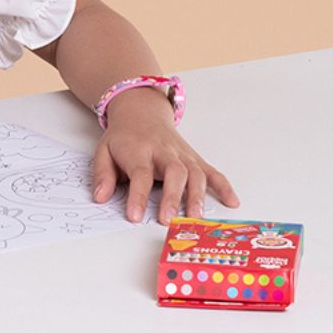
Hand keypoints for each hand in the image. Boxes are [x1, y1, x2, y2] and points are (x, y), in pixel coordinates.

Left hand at [90, 88, 240, 223]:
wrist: (141, 112)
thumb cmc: (124, 138)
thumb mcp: (103, 151)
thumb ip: (102, 175)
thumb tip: (100, 198)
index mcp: (139, 150)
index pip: (140, 173)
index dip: (138, 195)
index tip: (134, 216)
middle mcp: (164, 151)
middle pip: (174, 171)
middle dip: (173, 196)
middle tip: (168, 220)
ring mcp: (182, 154)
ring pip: (196, 172)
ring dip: (198, 195)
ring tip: (196, 217)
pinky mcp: (195, 158)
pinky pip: (212, 171)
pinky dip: (224, 186)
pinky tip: (232, 201)